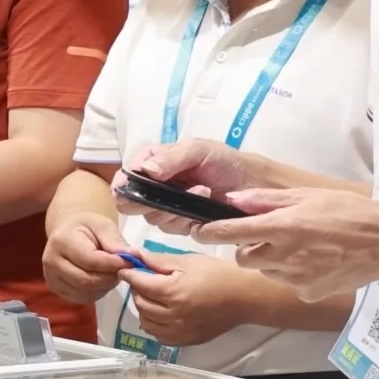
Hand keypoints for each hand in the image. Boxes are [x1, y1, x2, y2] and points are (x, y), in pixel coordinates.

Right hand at [43, 210, 131, 303]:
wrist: (68, 234)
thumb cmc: (87, 228)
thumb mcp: (103, 225)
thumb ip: (115, 241)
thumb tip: (133, 256)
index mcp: (61, 241)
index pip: (90, 260)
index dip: (112, 264)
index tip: (130, 262)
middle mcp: (51, 261)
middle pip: (86, 280)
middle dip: (109, 278)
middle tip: (123, 270)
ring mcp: (51, 277)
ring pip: (85, 292)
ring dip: (104, 286)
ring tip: (111, 273)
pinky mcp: (55, 289)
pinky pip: (81, 298)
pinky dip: (96, 292)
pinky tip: (100, 279)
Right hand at [112, 139, 266, 236]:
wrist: (254, 185)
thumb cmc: (224, 162)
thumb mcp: (199, 150)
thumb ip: (172, 157)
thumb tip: (146, 171)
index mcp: (153, 162)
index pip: (126, 175)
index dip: (124, 184)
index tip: (130, 189)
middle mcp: (155, 186)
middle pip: (131, 201)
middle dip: (147, 201)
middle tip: (168, 194)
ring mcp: (167, 207)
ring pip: (151, 217)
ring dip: (173, 208)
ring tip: (200, 192)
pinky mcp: (181, 225)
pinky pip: (171, 229)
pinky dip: (185, 220)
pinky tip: (202, 209)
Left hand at [119, 251, 248, 347]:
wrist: (246, 297)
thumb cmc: (219, 274)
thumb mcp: (188, 261)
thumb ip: (159, 261)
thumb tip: (135, 255)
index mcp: (174, 293)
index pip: (140, 284)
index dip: (129, 275)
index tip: (125, 268)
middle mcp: (174, 316)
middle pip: (141, 304)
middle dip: (137, 290)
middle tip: (143, 280)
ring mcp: (180, 332)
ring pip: (147, 322)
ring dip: (144, 308)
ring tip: (152, 296)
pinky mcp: (187, 341)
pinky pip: (160, 336)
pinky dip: (155, 324)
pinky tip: (161, 313)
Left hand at [198, 188, 378, 300]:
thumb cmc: (348, 211)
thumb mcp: (305, 196)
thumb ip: (266, 200)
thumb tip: (233, 200)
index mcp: (280, 227)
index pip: (230, 233)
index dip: (209, 232)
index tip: (198, 230)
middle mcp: (283, 256)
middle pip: (243, 257)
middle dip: (246, 248)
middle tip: (267, 237)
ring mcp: (295, 278)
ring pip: (265, 271)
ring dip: (270, 261)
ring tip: (299, 247)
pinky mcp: (308, 293)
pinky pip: (288, 283)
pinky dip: (293, 274)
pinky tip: (314, 262)